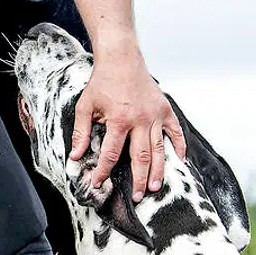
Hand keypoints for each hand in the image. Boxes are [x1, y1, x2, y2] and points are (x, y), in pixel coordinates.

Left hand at [70, 40, 185, 200]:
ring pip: (159, 150)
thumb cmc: (103, 82)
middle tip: (137, 196)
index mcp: (118, 121)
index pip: (110, 154)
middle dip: (137, 179)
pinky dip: (179, 147)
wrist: (121, 58)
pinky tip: (179, 161)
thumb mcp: (85, 106)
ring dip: (158, 171)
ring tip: (155, 187)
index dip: (103, 172)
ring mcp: (155, 116)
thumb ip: (81, 132)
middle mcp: (140, 120)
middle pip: (140, 157)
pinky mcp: (165, 110)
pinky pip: (175, 132)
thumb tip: (76, 156)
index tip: (98, 183)